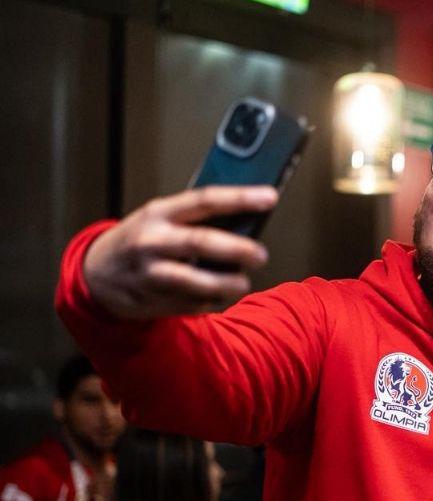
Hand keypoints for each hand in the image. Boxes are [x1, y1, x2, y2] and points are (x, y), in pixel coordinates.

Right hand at [82, 186, 277, 319]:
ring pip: (194, 281)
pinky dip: (209, 301)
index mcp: (159, 213)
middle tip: (261, 255)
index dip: (239, 198)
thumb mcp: (160, 218)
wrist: (95, 272)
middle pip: (201, 243)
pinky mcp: (151, 300)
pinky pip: (190, 303)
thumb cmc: (140, 239)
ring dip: (225, 284)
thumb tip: (246, 221)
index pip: (205, 200)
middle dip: (236, 249)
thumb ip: (195, 218)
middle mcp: (152, 241)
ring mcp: (150, 273)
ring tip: (242, 283)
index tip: (269, 197)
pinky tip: (216, 295)